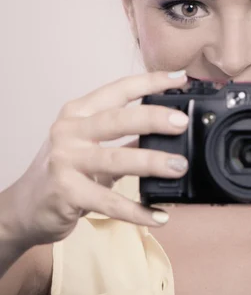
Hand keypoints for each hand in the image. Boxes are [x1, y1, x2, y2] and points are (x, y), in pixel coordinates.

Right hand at [8, 70, 189, 247]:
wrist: (24, 207)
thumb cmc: (64, 171)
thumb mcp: (89, 144)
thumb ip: (123, 136)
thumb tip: (168, 130)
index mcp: (79, 113)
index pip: (118, 90)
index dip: (150, 82)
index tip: (179, 78)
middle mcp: (70, 132)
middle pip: (117, 119)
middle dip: (153, 118)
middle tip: (182, 123)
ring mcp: (66, 162)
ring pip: (115, 159)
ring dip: (151, 162)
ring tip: (179, 166)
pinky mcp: (66, 193)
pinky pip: (109, 202)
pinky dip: (136, 211)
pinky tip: (158, 215)